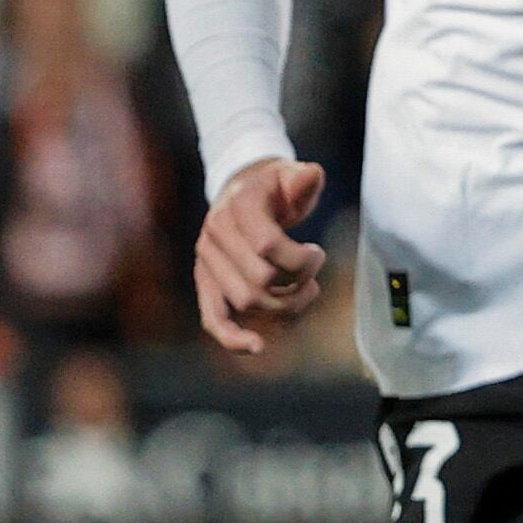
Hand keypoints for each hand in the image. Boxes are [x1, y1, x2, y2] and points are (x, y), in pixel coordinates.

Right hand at [194, 158, 329, 355]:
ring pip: (246, 302)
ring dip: (283, 307)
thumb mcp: (291, 175)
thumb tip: (311, 175)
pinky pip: (213, 318)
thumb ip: (303, 179)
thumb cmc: (275, 187)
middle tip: (313, 277)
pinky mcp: (206, 282)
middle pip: (260, 280)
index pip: (269, 245)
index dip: (301, 259)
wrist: (242, 191)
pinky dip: (233, 337)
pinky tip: (257, 347)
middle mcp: (216, 232)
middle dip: (297, 284)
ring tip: (304, 294)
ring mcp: (207, 260)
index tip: (316, 253)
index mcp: (238, 205)